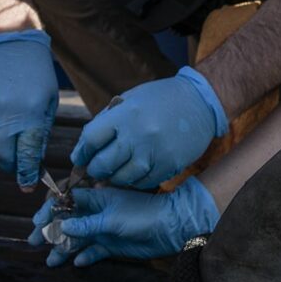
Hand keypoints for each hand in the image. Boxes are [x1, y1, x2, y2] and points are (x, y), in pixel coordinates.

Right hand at [0, 30, 58, 187]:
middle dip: (11, 165)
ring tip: (7, 139)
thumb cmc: (36, 73)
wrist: (10, 43)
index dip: (27, 174)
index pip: (26, 156)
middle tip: (18, 165)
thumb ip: (40, 132)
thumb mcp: (48, 102)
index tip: (27, 185)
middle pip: (3, 155)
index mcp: (29, 116)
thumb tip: (34, 161)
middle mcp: (4, 116)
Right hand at [28, 177, 219, 267]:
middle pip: (67, 221)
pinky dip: (85, 256)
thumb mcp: (112, 218)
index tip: (38, 222)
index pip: (67, 201)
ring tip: (51, 261)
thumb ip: (87, 224)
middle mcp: (97, 213)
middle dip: (50, 231)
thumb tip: (62, 225)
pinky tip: (78, 262)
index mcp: (97, 198)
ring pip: (78, 239)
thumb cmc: (142, 214)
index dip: (51, 210)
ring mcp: (103, 229)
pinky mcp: (112, 245)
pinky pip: (93, 251)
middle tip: (33, 242)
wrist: (170, 228)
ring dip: (64, 248)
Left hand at [69, 67, 227, 189]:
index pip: (91, 139)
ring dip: (113, 178)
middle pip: (103, 164)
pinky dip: (133, 181)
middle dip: (94, 169)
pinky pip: (143, 182)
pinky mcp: (168, 165)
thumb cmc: (161, 99)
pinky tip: (133, 173)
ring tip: (113, 173)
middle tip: (95, 168)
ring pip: (121, 178)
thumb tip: (84, 148)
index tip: (80, 158)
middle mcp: (138, 134)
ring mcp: (154, 152)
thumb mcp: (130, 99)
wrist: (200, 102)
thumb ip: (107, 121)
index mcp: (125, 114)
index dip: (81, 152)